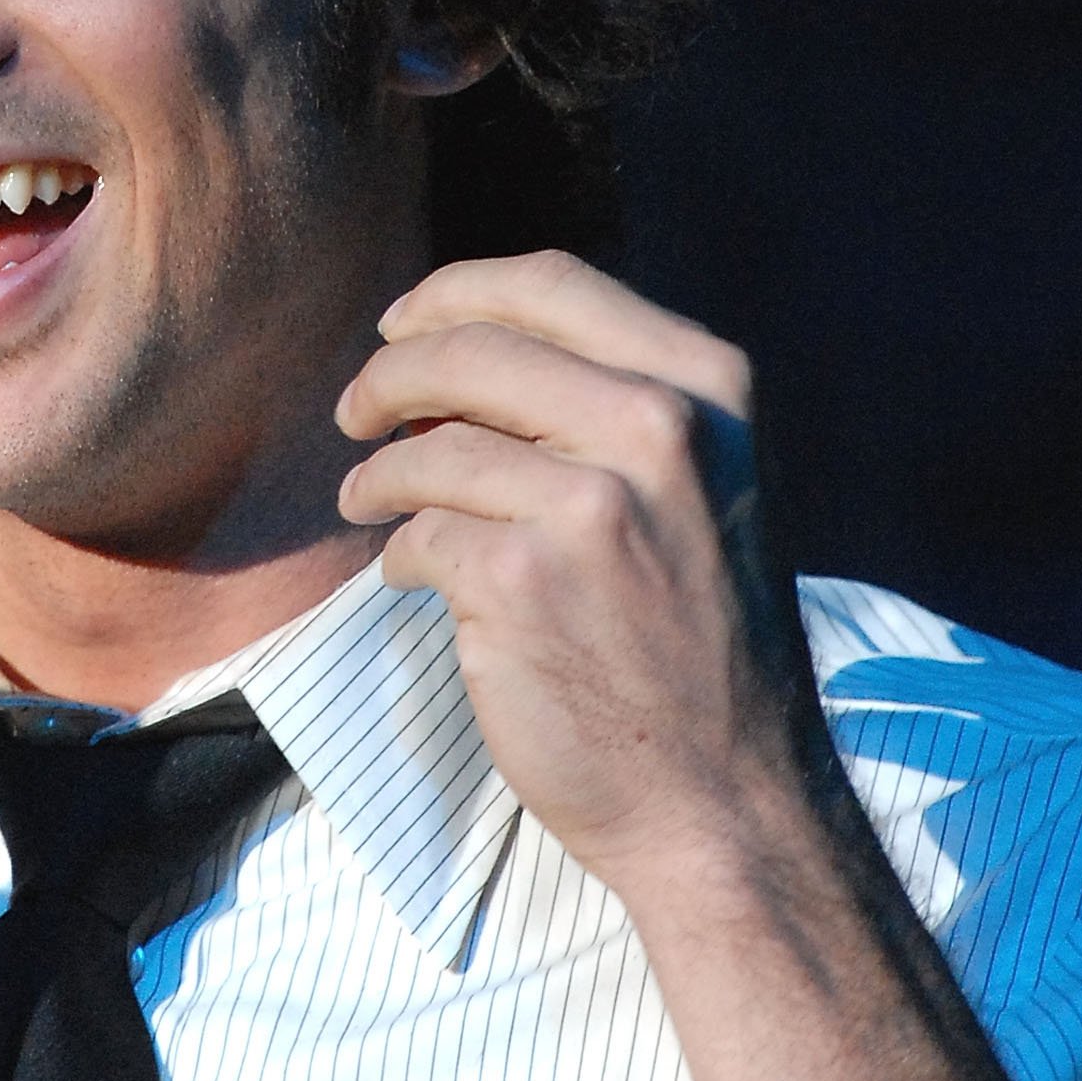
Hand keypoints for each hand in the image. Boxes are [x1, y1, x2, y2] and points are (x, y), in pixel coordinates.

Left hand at [335, 248, 820, 893]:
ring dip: (377, 477)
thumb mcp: (701, 488)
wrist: (725, 796)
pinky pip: (418, 535)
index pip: (550, 284)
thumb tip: (455, 351)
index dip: (453, 295)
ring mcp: (590, 506)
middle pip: (469, 350)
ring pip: (429, 447)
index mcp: (707, 386)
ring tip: (368, 503)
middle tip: (355, 410)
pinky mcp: (520, 583)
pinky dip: (399, 557)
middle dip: (388, 374)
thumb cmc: (698, 641)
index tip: (401, 326)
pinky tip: (412, 579)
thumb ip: (612, 406)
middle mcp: (659, 430)